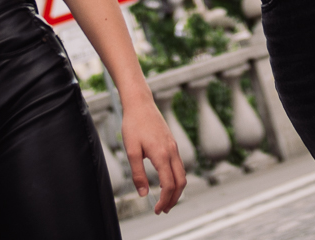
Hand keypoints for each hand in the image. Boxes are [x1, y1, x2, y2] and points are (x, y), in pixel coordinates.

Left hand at [117, 92, 185, 213]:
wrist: (140, 104)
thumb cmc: (133, 125)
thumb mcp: (131, 151)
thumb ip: (138, 174)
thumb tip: (143, 193)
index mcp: (162, 154)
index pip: (169, 184)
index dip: (164, 200)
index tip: (157, 210)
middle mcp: (172, 152)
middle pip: (180, 182)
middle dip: (174, 199)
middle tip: (163, 210)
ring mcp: (174, 147)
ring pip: (182, 174)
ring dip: (176, 190)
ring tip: (165, 200)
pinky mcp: (172, 143)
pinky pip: (179, 165)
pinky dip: (175, 178)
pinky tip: (166, 182)